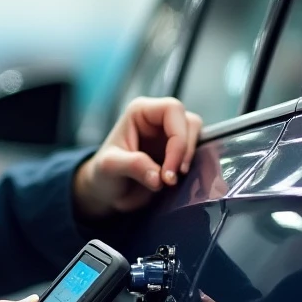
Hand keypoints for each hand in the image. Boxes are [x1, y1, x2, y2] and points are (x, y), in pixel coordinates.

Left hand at [73, 97, 203, 218]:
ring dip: (190, 159)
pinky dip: (193, 166)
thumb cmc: (103, 173)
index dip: (177, 138)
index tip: (169, 170)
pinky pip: (197, 152)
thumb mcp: (109, 167)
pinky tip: (178, 181)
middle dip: (185, 151)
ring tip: (172, 180)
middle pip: (190, 122)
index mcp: (141, 111)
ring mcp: (170, 135)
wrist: (107, 192)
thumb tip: (159, 177)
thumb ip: (133, 166)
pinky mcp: (178, 152)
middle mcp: (158, 119)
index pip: (172, 110)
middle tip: (171, 179)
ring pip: (197, 136)